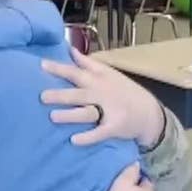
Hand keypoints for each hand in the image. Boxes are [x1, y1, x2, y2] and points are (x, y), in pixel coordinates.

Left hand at [41, 47, 165, 148]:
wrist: (149, 112)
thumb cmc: (123, 91)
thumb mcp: (108, 73)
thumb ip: (88, 63)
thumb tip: (70, 50)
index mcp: (100, 78)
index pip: (76, 71)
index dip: (59, 68)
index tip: (42, 65)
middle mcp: (102, 93)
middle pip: (79, 93)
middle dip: (61, 94)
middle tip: (42, 96)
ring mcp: (109, 110)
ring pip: (87, 112)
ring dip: (71, 115)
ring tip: (52, 117)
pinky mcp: (114, 127)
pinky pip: (100, 133)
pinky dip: (88, 137)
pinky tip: (73, 140)